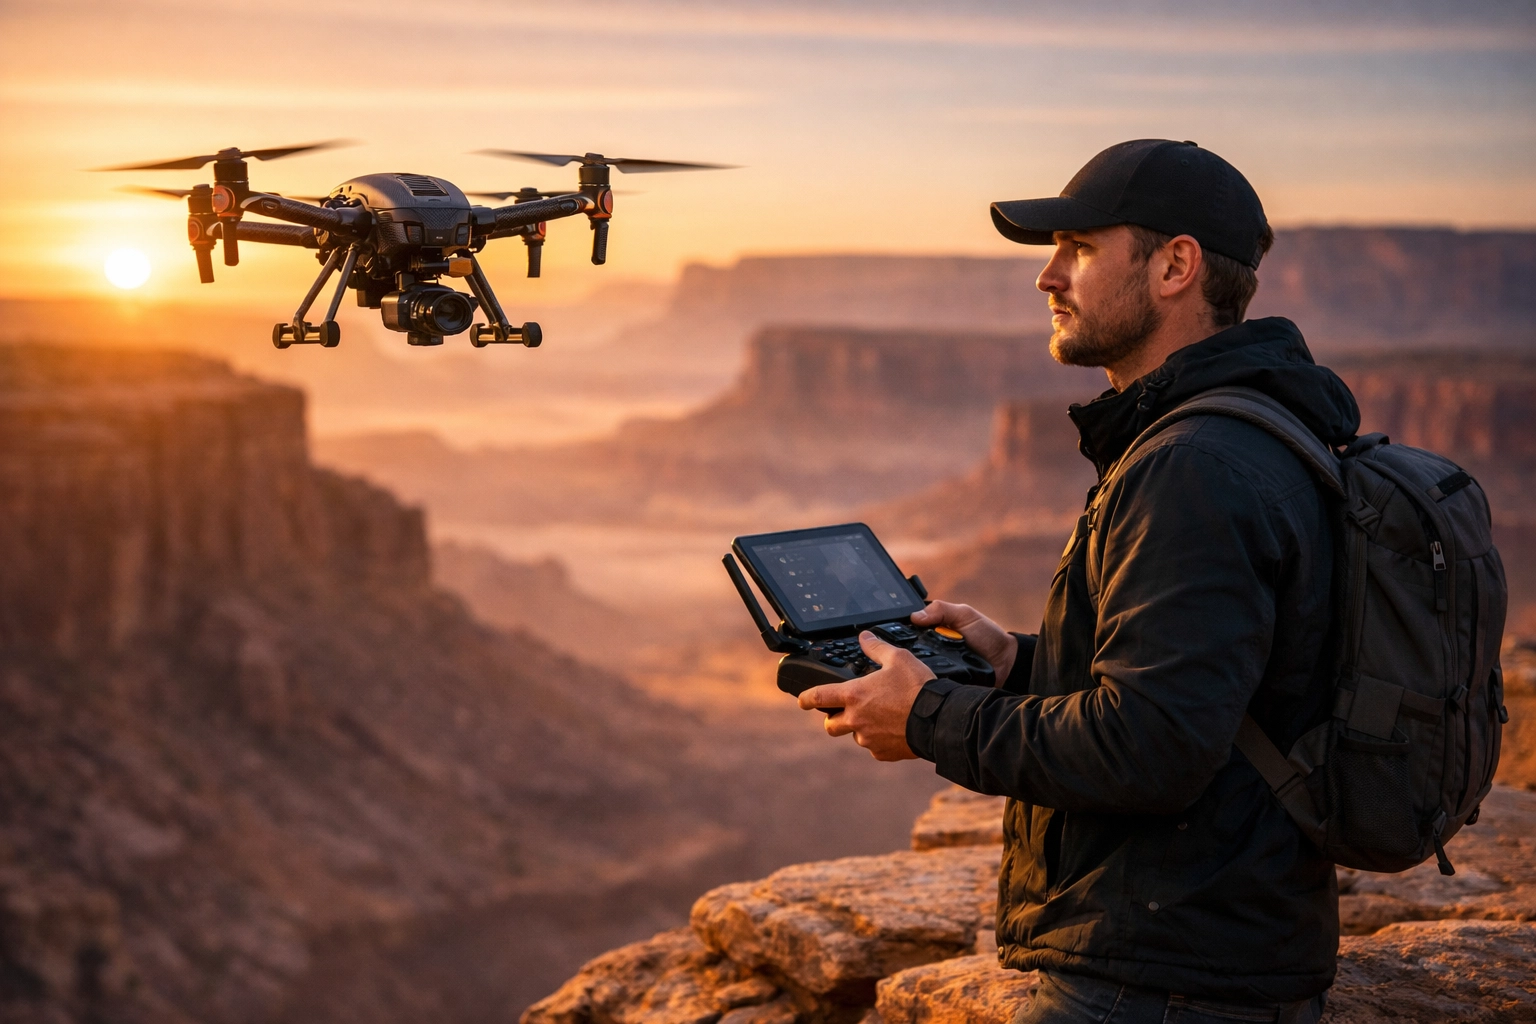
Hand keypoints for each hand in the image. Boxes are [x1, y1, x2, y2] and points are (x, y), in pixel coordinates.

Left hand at [797, 630, 933, 760]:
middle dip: (833, 719)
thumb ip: (876, 648)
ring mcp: (868, 739)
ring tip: (881, 716)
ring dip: (861, 728)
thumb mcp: (898, 658)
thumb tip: (865, 637)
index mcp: (854, 695)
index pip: (818, 697)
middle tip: (845, 711)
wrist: (938, 720)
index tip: (802, 701)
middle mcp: (856, 720)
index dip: (805, 698)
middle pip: (830, 726)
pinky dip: (879, 740)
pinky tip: (893, 729)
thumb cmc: (918, 688)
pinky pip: (874, 747)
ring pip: (855, 736)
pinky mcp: (882, 753)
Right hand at [909, 601, 1016, 682]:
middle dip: (906, 652)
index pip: (908, 631)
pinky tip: (924, 680)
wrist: (1007, 662)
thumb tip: (914, 616)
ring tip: (915, 667)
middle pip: (908, 651)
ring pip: (916, 668)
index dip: (900, 632)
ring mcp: (935, 667)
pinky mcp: (942, 682)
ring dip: (916, 667)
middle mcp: (930, 649)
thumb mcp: (964, 614)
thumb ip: (941, 610)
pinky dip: (927, 680)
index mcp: (932, 631)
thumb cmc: (988, 635)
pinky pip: (929, 682)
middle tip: (905, 653)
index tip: (894, 634)